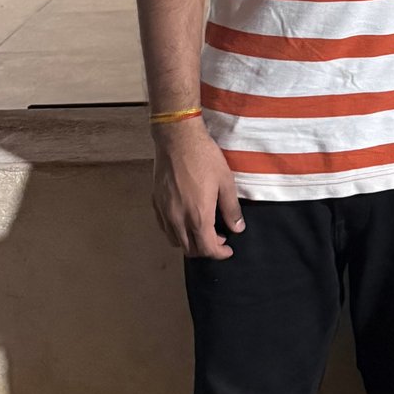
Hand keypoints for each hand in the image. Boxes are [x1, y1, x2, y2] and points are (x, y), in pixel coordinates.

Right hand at [151, 117, 243, 258]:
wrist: (177, 139)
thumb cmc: (204, 158)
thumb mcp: (225, 182)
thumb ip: (231, 209)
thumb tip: (237, 228)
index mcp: (198, 216)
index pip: (207, 249)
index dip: (219, 254)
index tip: (228, 249)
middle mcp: (178, 219)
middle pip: (190, 249)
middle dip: (206, 249)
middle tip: (219, 238)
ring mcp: (164, 212)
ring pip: (175, 241)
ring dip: (190, 242)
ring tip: (203, 229)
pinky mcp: (156, 203)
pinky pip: (165, 227)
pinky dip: (177, 231)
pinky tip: (186, 219)